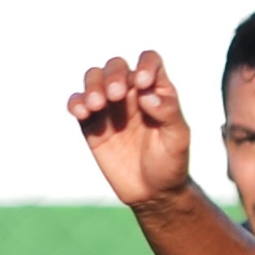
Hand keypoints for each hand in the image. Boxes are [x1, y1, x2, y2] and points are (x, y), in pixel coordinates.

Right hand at [66, 51, 192, 207]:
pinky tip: (81, 112)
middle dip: (113, 76)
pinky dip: (76, 103)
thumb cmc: (171, 163)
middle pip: (116, 67)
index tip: (143, 83)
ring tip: (97, 105)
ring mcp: (109, 107)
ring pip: (94, 79)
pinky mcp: (92, 124)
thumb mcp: (177, 138)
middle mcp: (131, 93)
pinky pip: (78, 104)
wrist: (152, 192)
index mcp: (156, 90)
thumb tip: (146, 93)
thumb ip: (167, 112)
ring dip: (93, 86)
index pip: (149, 61)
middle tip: (116, 96)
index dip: (145, 65)